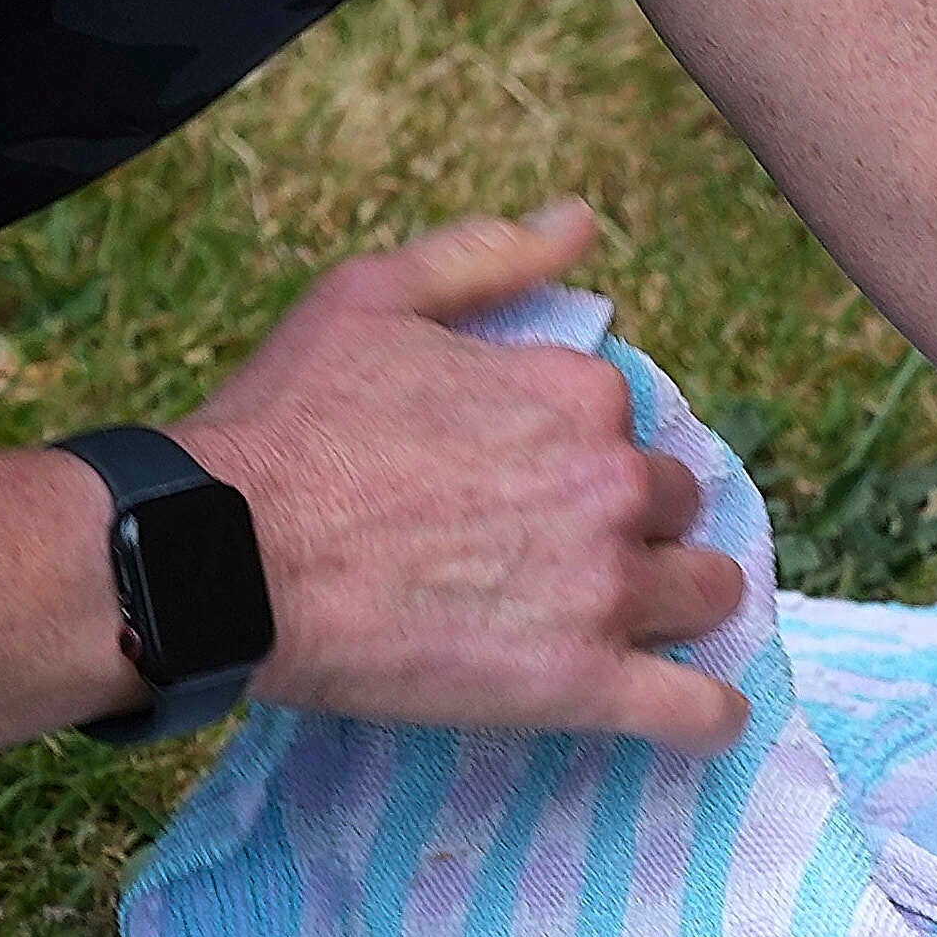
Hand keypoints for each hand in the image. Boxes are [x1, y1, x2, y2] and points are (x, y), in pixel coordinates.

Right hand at [173, 199, 748, 751]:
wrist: (228, 556)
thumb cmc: (289, 424)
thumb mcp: (375, 296)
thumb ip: (488, 257)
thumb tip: (580, 222)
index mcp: (578, 392)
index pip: (629, 422)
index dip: (581, 448)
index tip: (524, 477)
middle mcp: (612, 482)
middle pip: (675, 505)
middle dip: (632, 522)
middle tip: (550, 551)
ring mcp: (604, 588)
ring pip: (706, 594)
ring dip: (675, 602)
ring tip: (625, 622)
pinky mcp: (580, 684)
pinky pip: (698, 711)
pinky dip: (708, 713)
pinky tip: (697, 710)